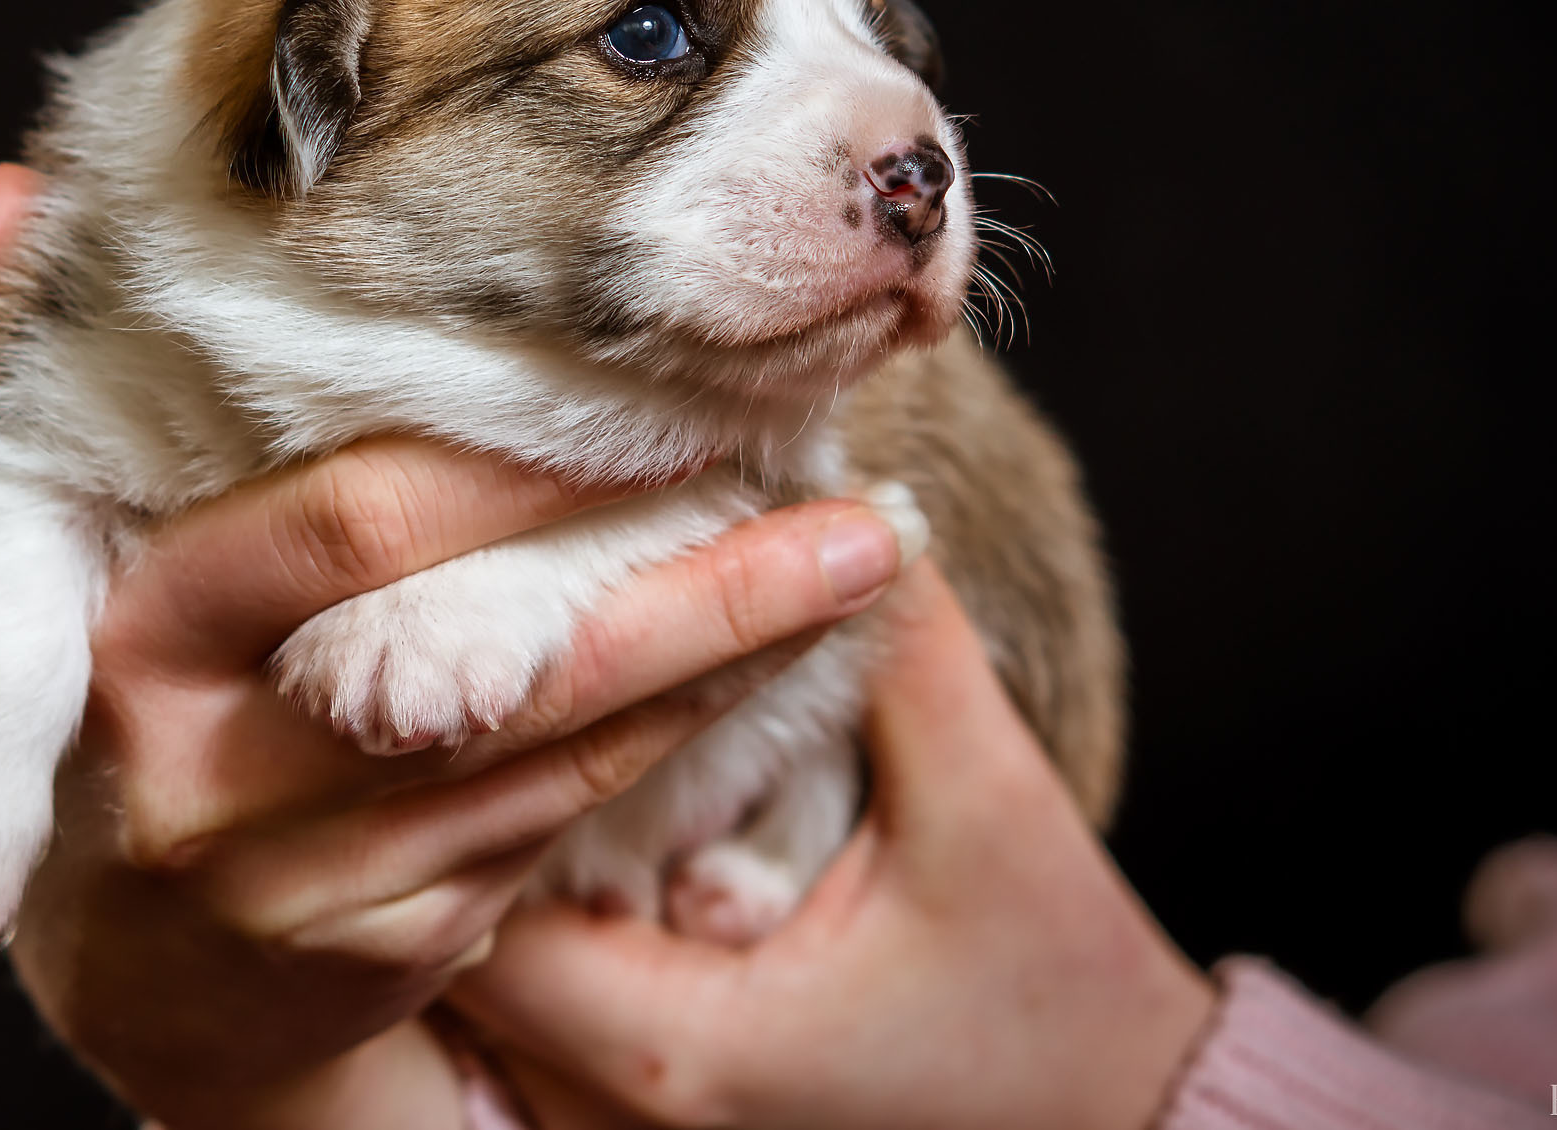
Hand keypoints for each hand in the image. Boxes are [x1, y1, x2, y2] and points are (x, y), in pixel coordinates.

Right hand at [0, 148, 924, 1128]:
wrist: (139, 971)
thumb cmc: (138, 694)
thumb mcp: (56, 547)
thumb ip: (70, 380)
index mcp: (145, 636)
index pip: (353, 529)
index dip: (523, 463)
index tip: (671, 384)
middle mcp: (221, 774)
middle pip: (503, 666)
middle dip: (691, 580)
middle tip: (852, 499)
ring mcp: (313, 881)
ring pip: (566, 751)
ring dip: (730, 652)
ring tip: (871, 553)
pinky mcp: (398, 948)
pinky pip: (573, 819)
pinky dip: (691, 730)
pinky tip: (785, 652)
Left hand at [451, 556, 1216, 1129]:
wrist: (1118, 1120)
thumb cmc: (1054, 990)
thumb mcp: (986, 803)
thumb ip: (897, 649)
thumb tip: (829, 490)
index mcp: (672, 1040)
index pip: (466, 897)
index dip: (456, 766)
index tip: (473, 652)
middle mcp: (616, 1108)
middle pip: (442, 949)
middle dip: (437, 813)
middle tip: (440, 675)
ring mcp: (625, 1127)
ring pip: (480, 991)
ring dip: (470, 872)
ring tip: (472, 740)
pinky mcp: (652, 1113)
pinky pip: (539, 1014)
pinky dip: (530, 922)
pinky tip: (546, 825)